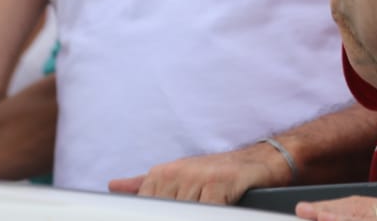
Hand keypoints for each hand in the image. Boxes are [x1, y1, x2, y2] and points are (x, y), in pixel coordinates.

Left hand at [107, 142, 286, 204]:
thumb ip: (147, 184)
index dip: (153, 215)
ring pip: (183, 212)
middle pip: (163, 212)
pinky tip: (217, 211)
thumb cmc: (220, 172)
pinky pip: (207, 211)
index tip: (163, 215)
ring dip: (194, 214)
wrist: (262, 161)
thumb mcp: (181, 176)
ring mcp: (200, 176)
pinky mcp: (222, 183)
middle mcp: (179, 172)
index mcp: (163, 173)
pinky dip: (211, 214)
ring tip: (205, 208)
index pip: (144, 206)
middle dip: (175, 215)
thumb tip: (114, 186)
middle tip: (189, 211)